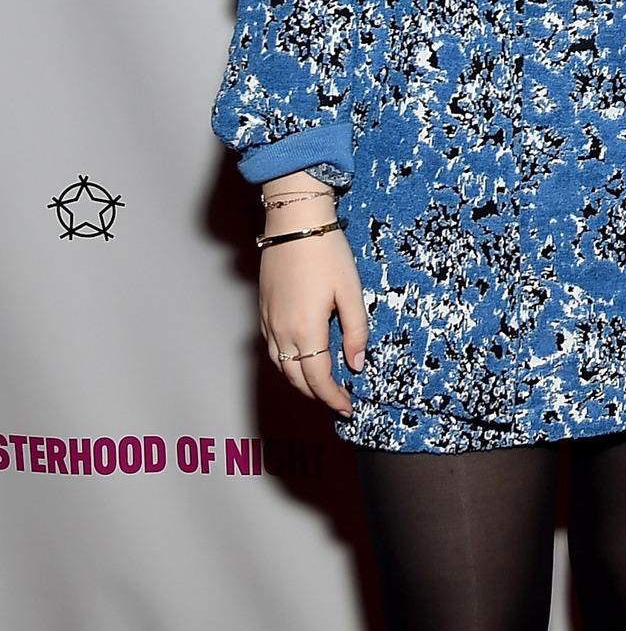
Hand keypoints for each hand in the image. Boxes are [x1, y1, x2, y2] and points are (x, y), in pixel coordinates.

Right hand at [257, 181, 367, 415]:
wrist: (294, 223)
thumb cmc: (326, 253)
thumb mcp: (351, 292)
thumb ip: (355, 331)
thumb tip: (356, 364)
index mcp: (305, 330)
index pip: (318, 378)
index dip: (333, 397)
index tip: (347, 407)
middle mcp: (281, 332)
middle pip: (296, 378)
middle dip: (317, 395)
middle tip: (338, 401)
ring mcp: (268, 322)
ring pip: (281, 366)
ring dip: (300, 381)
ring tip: (322, 386)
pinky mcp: (264, 311)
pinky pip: (272, 349)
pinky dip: (287, 363)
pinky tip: (301, 359)